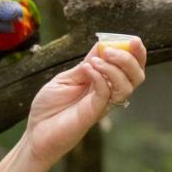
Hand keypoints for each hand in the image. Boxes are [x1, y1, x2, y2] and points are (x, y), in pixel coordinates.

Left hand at [20, 37, 147, 166]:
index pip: (129, 67)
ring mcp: (102, 104)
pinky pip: (106, 93)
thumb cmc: (49, 107)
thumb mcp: (66, 78)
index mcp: (103, 83)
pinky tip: (87, 69)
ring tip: (95, 61)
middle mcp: (108, 93)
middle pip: (136, 76)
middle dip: (130, 58)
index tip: (131, 39)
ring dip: (115, 67)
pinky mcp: (93, 114)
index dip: (135, 53)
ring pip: (128, 86)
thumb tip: (101, 45)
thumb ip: (85, 65)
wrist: (35, 131)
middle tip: (110, 50)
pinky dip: (99, 77)